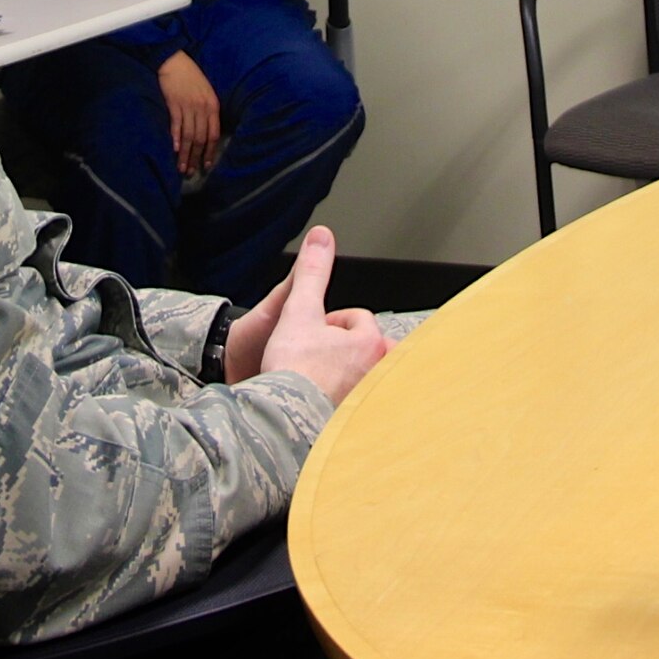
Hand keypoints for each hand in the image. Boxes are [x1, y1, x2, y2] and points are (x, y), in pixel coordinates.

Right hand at [157, 50, 219, 176]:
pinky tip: (175, 150)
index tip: (207, 165)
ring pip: (188, 136)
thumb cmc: (191, 77)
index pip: (214, 134)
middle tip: (192, 173)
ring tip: (182, 168)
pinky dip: (176, 139)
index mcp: (212, 106)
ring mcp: (187, 107)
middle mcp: (202, 108)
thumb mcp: (206, 92)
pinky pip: (176, 125)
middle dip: (197, 157)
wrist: (175, 62)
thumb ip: (208, 111)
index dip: (210, 151)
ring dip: (185, 154)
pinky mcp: (173, 105)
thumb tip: (207, 133)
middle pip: (201, 138)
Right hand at [253, 226, 390, 404]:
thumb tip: (322, 236)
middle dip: (338, 349)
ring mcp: (368, 398)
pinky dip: (336, 401)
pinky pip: (352, 404)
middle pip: (360, 346)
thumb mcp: (299, 310)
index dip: (327, 322)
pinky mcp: (356, 422)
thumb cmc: (292, 370)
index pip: (356, 318)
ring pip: (357, 373)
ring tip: (312, 381)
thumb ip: (313, 272)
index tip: (309, 335)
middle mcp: (377, 371)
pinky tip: (316, 404)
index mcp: (370, 342)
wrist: (281, 420)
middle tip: (311, 360)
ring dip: (338, 374)